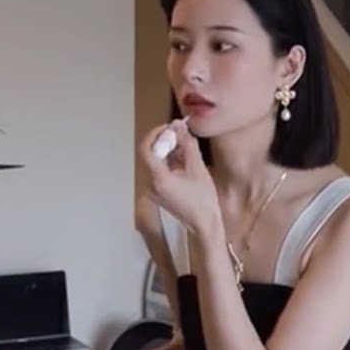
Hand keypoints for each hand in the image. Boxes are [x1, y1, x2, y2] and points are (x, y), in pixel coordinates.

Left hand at [139, 119, 220, 234]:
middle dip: (164, 142)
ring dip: (168, 152)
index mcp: (159, 179)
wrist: (204, 224)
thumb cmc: (203, 200)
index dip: (155, 134)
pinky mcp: (158, 193)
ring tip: (186, 150)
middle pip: (150, 155)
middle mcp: (151, 185)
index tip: (169, 128)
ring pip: (155, 163)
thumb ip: (187, 144)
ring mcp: (153, 190)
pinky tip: (184, 163)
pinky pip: (159, 172)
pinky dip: (169, 163)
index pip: (145, 149)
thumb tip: (178, 125)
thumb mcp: (198, 168)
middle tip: (181, 136)